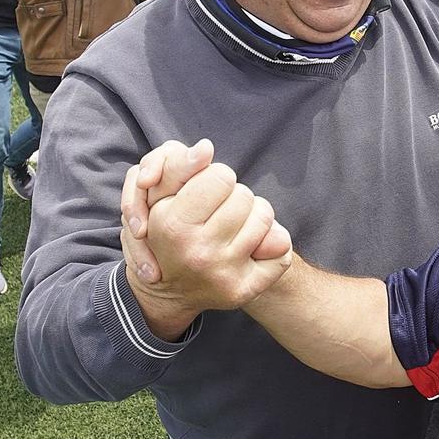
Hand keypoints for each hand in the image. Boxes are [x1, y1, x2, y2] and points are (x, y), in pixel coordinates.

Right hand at [123, 160, 294, 332]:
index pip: (221, 176)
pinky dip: (273, 243)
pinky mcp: (243, 291)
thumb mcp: (157, 195)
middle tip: (217, 211)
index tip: (204, 191)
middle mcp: (198, 252)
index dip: (215, 178)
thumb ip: (178, 165)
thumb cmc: (164, 231)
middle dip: (233, 196)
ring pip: (264, 218)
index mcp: (174, 225)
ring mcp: (223, 274)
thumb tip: (206, 147)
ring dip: (253, 216)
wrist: (167, 290)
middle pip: (244, 195)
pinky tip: (251, 247)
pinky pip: (281, 250)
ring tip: (232, 226)